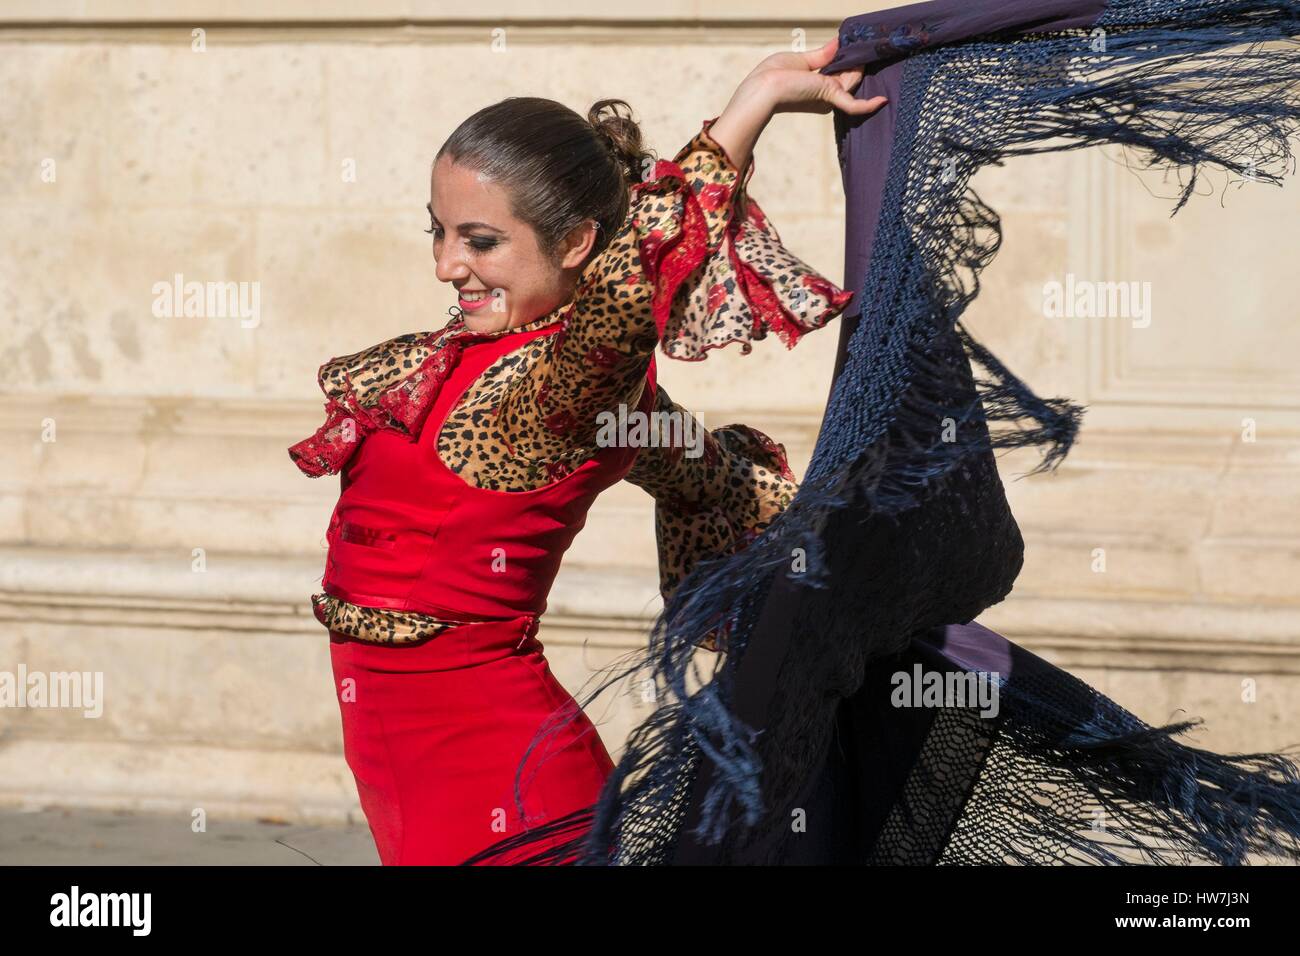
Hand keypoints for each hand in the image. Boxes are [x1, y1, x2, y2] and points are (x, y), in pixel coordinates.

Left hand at [746, 36, 887, 116]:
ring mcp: (828, 97)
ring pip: (853, 79)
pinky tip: (882, 101)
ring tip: (867, 49)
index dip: (848, 60)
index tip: (858, 46)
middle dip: (856, 60)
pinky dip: (867, 105)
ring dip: (859, 65)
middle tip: (866, 44)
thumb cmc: (774, 75)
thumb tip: (837, 43)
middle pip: (850, 75)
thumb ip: (822, 55)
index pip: (839, 73)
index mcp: (817, 87)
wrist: (763, 89)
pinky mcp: (829, 97)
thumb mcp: (801, 60)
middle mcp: (825, 96)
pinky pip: (853, 105)